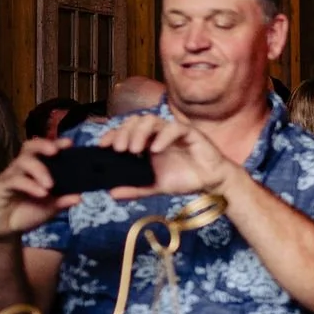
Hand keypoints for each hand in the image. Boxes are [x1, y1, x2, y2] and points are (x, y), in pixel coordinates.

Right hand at [0, 138, 77, 240]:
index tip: (69, 143)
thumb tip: (79, 196)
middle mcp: (24, 168)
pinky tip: (41, 193)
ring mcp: (11, 175)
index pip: (45, 151)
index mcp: (37, 169)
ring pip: (23, 162)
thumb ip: (62, 202)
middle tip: (55, 151)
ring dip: (39, 170)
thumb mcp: (49, 209)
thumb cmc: (27, 213)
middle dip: (43, 145)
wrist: (6, 228)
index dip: (56, 144)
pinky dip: (30, 185)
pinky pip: (15, 180)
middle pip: (30, 147)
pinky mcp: (2, 185)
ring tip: (50, 185)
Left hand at [98, 110, 233, 199]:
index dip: (112, 135)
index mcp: (147, 142)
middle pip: (135, 121)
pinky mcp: (190, 133)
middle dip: (124, 133)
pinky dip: (163, 136)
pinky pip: (174, 128)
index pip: (125, 130)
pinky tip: (156, 150)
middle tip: (119, 149)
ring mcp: (173, 132)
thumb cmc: (184, 179)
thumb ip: (135, 189)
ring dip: (139, 132)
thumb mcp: (155, 186)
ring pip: (152, 120)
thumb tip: (111, 194)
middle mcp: (158, 134)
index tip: (103, 147)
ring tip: (134, 149)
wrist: (210, 183)